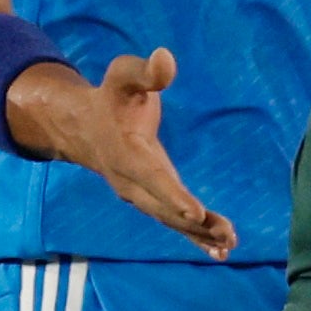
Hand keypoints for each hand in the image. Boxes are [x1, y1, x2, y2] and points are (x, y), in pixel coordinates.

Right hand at [17, 48, 236, 259]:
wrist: (81, 127)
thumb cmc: (110, 97)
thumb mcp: (121, 76)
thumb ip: (145, 72)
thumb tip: (166, 59)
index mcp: (127, 153)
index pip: (152, 176)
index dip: (172, 194)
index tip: (196, 212)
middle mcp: (131, 181)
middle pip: (164, 207)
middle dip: (193, 223)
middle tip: (226, 234)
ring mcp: (139, 195)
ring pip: (169, 219)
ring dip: (198, 235)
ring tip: (229, 246)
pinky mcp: (149, 199)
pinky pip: (171, 222)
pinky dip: (193, 238)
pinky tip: (219, 252)